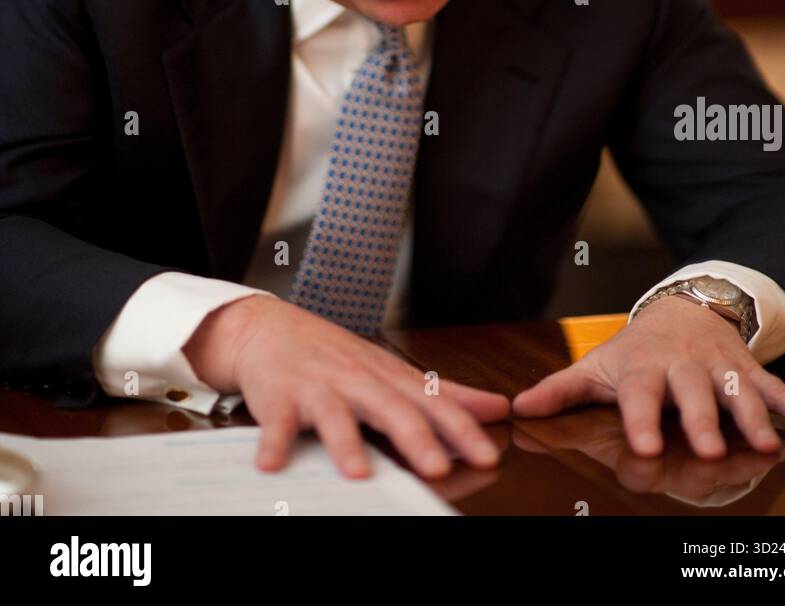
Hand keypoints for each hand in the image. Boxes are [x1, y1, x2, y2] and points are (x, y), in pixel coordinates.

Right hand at [183, 294, 509, 478]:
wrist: (271, 328)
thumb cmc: (337, 357)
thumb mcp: (393, 372)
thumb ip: (444, 395)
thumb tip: (496, 407)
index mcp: (389, 379)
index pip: (433, 404)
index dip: (462, 430)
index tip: (487, 456)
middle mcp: (358, 381)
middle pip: (391, 408)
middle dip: (415, 438)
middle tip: (437, 467)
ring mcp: (319, 388)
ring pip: (336, 415)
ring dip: (346, 443)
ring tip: (358, 473)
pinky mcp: (280, 398)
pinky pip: (277, 422)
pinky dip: (274, 442)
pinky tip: (272, 464)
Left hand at [511, 295, 784, 458]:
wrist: (680, 308)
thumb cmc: (634, 352)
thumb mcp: (596, 366)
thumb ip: (560, 390)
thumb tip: (516, 410)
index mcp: (643, 368)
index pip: (640, 396)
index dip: (643, 420)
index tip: (647, 449)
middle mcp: (684, 367)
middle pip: (694, 396)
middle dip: (703, 422)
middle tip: (709, 452)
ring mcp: (720, 366)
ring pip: (738, 392)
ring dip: (753, 417)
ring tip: (763, 444)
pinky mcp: (748, 369)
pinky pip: (777, 388)